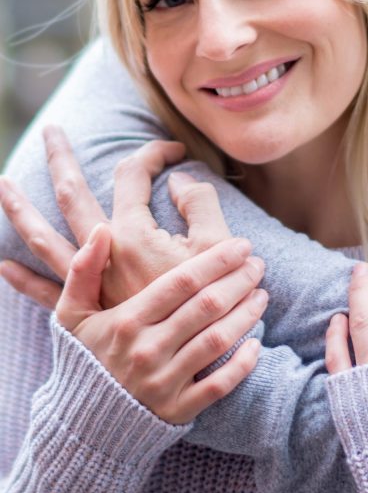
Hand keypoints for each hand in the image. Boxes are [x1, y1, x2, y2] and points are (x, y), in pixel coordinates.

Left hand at [0, 125, 239, 308]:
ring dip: (21, 210)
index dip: (154, 154)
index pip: (133, 174)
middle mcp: (103, 254)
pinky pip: (46, 292)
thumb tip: (177, 179)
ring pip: (45, 239)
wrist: (197, 362)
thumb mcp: (219, 246)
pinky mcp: (88, 312)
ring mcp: (90, 283)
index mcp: (134, 233)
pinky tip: (3, 266)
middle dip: (61, 159)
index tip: (176, 152)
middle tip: (51, 130)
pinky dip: (23, 280)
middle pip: (73, 195)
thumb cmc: (212, 303)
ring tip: (3, 184)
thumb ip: (201, 203)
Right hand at [56, 225, 265, 423]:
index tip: (241, 245)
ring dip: (245, 315)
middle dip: (238, 281)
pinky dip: (241, 364)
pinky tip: (256, 343)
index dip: (217, 260)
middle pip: (205, 307)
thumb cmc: (84, 357)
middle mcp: (147, 351)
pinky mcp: (177, 410)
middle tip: (257, 265)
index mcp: (127, 321)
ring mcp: (163, 382)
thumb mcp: (72, 313)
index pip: (181, 282)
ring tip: (262, 294)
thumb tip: (101, 229)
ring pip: (216, 342)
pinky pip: (219, 385)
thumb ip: (84, 269)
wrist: (81, 423)